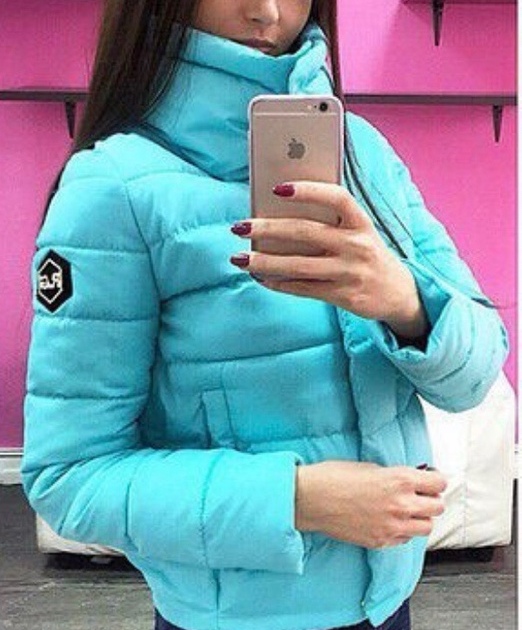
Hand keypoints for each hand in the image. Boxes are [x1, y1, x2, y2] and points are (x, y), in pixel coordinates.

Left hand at [230, 181, 428, 339]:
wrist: (398, 293)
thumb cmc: (368, 254)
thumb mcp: (359, 233)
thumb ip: (330, 222)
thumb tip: (280, 215)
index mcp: (361, 223)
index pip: (337, 198)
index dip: (308, 191)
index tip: (278, 188)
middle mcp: (357, 245)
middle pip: (306, 233)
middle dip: (268, 229)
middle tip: (240, 227)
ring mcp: (350, 273)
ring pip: (299, 266)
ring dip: (265, 262)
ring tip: (239, 259)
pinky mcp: (343, 296)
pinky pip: (304, 288)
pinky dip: (279, 283)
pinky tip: (261, 278)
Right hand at [295, 460, 446, 548]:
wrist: (312, 498)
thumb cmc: (334, 477)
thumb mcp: (370, 466)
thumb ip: (395, 475)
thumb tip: (409, 480)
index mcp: (399, 480)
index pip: (438, 483)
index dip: (435, 479)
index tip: (431, 479)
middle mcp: (401, 504)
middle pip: (437, 507)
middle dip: (431, 499)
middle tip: (421, 494)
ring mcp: (393, 526)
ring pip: (426, 527)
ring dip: (420, 518)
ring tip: (407, 510)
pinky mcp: (381, 541)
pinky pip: (405, 539)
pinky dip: (403, 531)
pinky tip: (390, 521)